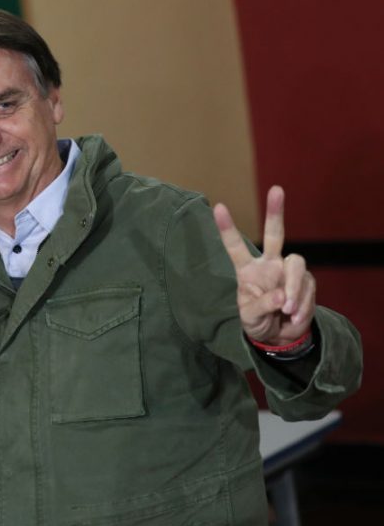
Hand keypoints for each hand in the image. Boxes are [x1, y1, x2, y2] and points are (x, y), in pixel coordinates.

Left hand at [213, 186, 314, 345]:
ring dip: (293, 289)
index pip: (235, 246)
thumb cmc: (258, 321)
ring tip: (286, 311)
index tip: (218, 206)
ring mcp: (288, 271)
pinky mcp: (306, 282)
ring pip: (297, 264)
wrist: (280, 336)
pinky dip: (301, 304)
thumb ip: (261, 306)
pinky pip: (307, 287)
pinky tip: (294, 317)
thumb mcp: (251, 317)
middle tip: (276, 189)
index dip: (227, 227)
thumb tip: (280, 297)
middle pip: (274, 234)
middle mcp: (269, 264)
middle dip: (275, 212)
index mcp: (247, 269)